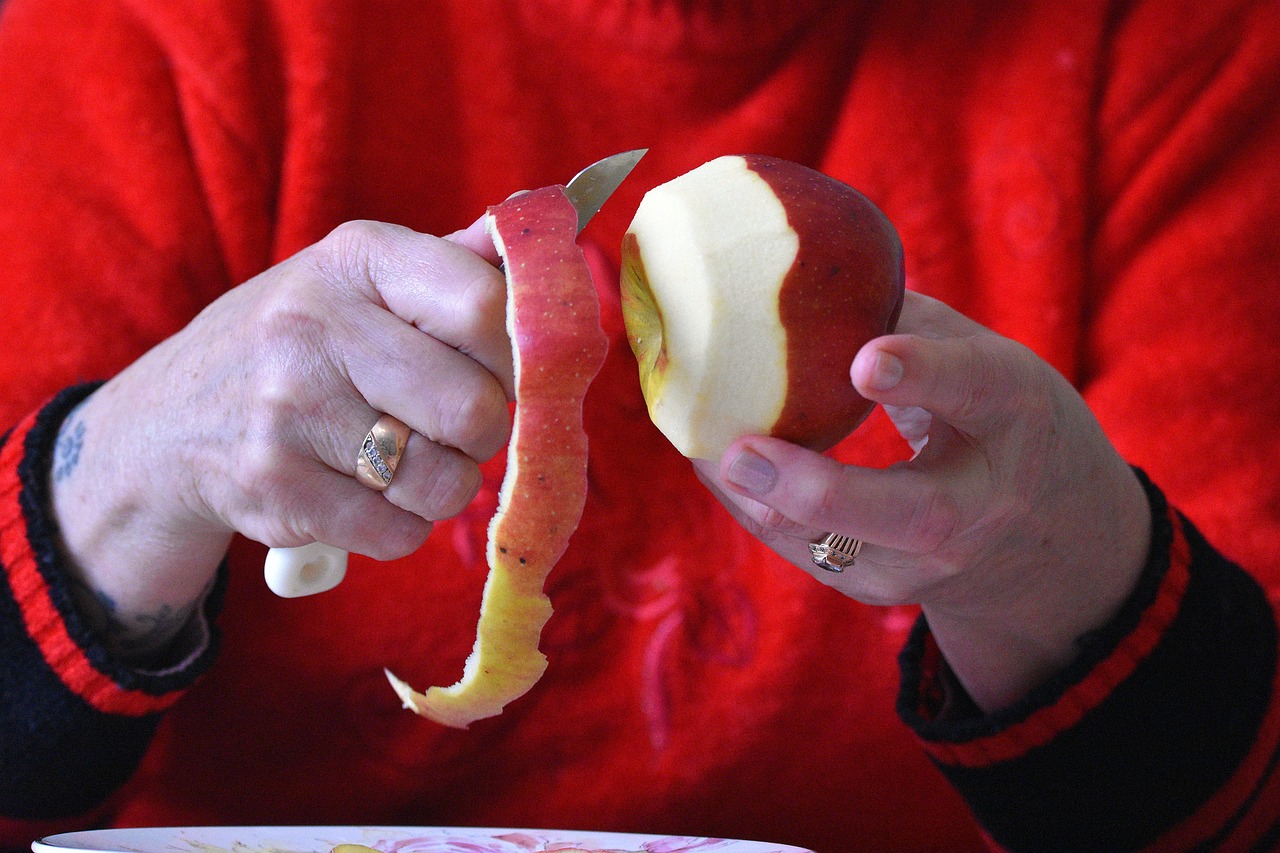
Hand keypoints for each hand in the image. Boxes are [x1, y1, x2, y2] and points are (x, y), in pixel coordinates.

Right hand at [50, 217, 510, 657]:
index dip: (520, 353)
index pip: (485, 304)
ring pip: (445, 481)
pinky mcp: (274, 488)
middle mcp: (316, 325)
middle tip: (455, 425)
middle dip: (483, 431)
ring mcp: (288, 409)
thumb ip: (456, 266)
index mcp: (357, 259)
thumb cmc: (304, 345)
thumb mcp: (363, 282)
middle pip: (473, 407)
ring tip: (409, 459)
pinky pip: (401, 533)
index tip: (508, 371)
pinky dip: (402, 524)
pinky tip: (368, 493)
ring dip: (446, 484)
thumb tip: (546, 243)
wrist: (173, 419)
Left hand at [694, 291, 1151, 710]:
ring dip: (755, 500)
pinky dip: (752, 507)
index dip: (922, 374)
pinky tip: (712, 464)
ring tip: (699, 447)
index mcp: (1013, 415)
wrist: (1044, 532)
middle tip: (742, 454)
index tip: (863, 361)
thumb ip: (899, 320)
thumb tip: (792, 270)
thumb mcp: (978, 357)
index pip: (975, 390)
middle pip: (910, 516)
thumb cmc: (991, 414)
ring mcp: (930, 561)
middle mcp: (981, 503)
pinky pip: (801, 551)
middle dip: (818, 490)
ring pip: (834, 550)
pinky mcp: (878, 588)